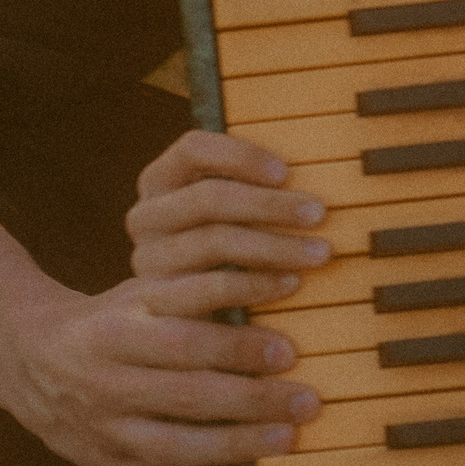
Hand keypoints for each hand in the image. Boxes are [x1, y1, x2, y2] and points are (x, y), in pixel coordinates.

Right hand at [0, 204, 325, 465]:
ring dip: (234, 448)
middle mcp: (106, 383)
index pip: (183, 342)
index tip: (289, 349)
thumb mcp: (140, 291)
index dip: (236, 348)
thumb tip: (278, 280)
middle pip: (186, 396)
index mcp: (114, 331)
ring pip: (174, 447)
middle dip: (252, 400)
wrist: (23, 352)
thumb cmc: (108, 315)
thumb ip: (196, 291)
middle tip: (308, 399)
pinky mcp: (106, 465)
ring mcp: (104, 430)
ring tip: (289, 442)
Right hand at [129, 129, 330, 282]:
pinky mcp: (158, 301)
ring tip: (317, 254)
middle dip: (270, 205)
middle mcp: (146, 217)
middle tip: (318, 213)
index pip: (192, 149)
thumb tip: (313, 175)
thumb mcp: (219, 212)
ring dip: (275, 247)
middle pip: (208, 198)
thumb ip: (248, 188)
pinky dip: (255, 292)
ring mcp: (147, 260)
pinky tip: (289, 294)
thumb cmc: (212, 245)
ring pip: (214, 243)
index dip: (240, 155)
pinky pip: (213, 290)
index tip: (285, 173)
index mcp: (159, 181)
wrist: (156, 316)